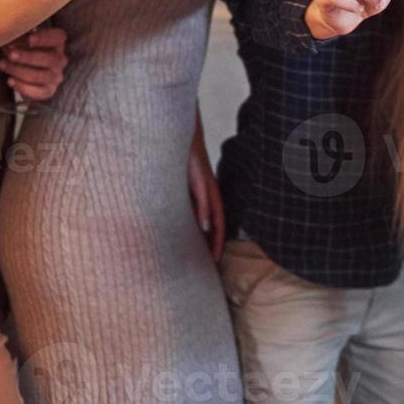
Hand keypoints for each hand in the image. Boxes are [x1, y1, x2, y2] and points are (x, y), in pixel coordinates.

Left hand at [0, 27, 68, 100]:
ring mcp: (56, 76)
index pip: (57, 37)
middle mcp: (60, 59)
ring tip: (3, 65)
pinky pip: (40, 92)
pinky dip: (23, 87)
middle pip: (50, 59)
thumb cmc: (21, 47)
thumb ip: (17, 35)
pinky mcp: (48, 90)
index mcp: (57, 42)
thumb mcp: (21, 37)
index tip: (30, 38)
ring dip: (20, 71)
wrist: (24, 68)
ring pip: (43, 76)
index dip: (45, 38)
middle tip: (11, 54)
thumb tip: (7, 37)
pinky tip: (10, 81)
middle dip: (28, 57)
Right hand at [187, 133, 224, 260]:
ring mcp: (207, 186)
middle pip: (220, 223)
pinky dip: (206, 212)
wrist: (186, 136)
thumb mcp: (183, 185)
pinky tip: (204, 226)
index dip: (214, 242)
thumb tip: (183, 219)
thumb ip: (185, 201)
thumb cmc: (183, 161)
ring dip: (216, 235)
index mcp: (208, 196)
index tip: (210, 262)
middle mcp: (211, 193)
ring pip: (216, 214)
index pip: (214, 223)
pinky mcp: (200, 177)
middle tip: (214, 266)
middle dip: (217, 245)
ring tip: (214, 254)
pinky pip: (205, 197)